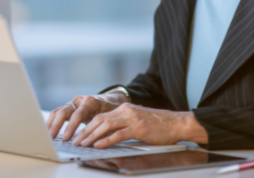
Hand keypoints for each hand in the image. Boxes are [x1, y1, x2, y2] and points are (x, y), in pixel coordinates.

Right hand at [46, 92, 128, 140]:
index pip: (78, 114)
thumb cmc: (112, 111)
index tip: (66, 138)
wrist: (111, 100)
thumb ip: (102, 128)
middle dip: (57, 125)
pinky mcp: (69, 107)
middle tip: (52, 137)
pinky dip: (52, 122)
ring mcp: (73, 103)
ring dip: (51, 124)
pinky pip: (58, 113)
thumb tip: (94, 143)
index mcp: (90, 102)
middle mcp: (80, 100)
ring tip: (47, 136)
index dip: (71, 127)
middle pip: (64, 111)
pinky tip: (49, 132)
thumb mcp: (110, 118)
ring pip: (58, 111)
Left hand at [72, 103, 207, 147]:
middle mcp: (125, 111)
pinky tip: (98, 146)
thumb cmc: (158, 125)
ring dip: (92, 136)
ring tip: (83, 144)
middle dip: (85, 131)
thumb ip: (123, 124)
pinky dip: (106, 140)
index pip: (100, 116)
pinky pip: (118, 134)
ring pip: (106, 126)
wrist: (176, 123)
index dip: (87, 126)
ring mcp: (132, 118)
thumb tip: (107, 135)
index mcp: (124, 108)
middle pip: (99, 119)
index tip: (79, 135)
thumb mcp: (137, 120)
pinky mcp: (138, 128)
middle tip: (76, 141)